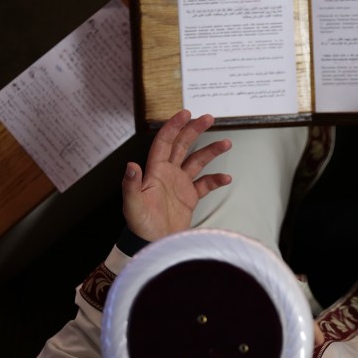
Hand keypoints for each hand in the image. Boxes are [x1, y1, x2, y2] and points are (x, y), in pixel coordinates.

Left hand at [122, 109, 231, 241]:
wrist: (153, 244)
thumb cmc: (139, 225)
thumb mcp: (132, 205)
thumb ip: (131, 184)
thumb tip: (131, 165)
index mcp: (154, 171)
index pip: (164, 142)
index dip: (174, 126)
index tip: (186, 114)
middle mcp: (168, 173)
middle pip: (182, 145)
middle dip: (194, 130)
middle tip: (208, 118)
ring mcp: (179, 184)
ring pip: (197, 161)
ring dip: (211, 151)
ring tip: (226, 143)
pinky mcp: (189, 197)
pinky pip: (205, 184)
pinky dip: (216, 180)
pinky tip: (226, 177)